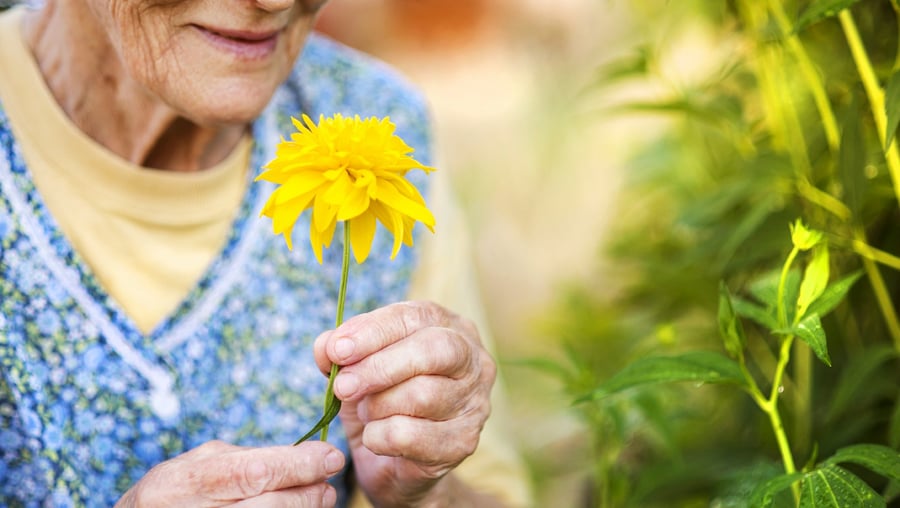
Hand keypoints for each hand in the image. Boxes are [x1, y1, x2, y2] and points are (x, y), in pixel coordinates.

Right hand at [115, 440, 344, 506]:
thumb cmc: (172, 495)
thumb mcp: (194, 465)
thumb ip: (241, 459)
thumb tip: (300, 457)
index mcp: (185, 482)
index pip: (253, 472)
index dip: (298, 465)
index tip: (330, 456)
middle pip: (268, 506)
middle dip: (307, 493)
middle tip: (327, 483)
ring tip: (318, 498)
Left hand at [314, 301, 496, 506]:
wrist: (394, 464)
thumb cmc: (380, 401)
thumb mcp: (356, 369)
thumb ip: (340, 350)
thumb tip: (327, 345)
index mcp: (448, 327)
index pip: (414, 317)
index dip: (373, 331)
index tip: (338, 350)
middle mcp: (472, 360)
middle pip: (432, 350)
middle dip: (380, 367)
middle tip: (343, 386)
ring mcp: (475, 402)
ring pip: (422, 394)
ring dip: (378, 406)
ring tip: (366, 412)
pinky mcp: (464, 442)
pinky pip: (412, 435)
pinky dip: (380, 437)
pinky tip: (374, 438)